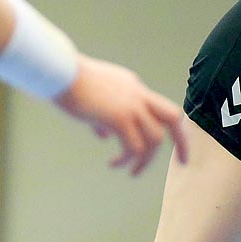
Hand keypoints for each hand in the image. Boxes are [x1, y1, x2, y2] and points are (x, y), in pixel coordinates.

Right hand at [55, 56, 188, 176]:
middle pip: (173, 117)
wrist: (56, 70)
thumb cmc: (66, 83)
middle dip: (183, 141)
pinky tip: (114, 164)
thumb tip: (105, 136)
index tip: (168, 144)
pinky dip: (127, 160)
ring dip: (145, 160)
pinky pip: (134, 147)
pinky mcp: (119, 117)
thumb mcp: (92, 100)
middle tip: (184, 162)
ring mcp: (131, 105)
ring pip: (155, 139)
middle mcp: (138, 94)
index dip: (165, 127)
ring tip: (132, 172)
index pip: (159, 107)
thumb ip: (103, 117)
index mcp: (133, 87)